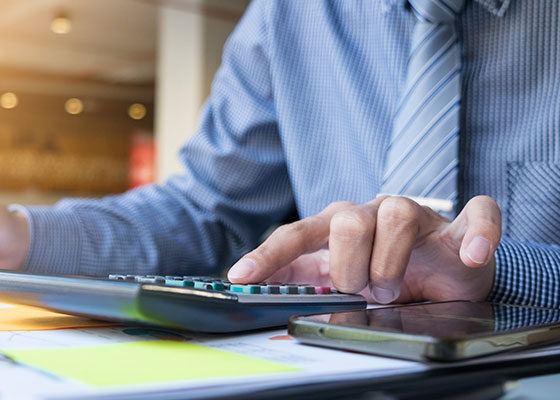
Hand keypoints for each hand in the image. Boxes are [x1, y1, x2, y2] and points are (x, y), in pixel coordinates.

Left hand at [227, 196, 500, 303]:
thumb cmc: (389, 276)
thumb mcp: (344, 283)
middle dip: (349, 267)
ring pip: (395, 215)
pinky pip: (475, 213)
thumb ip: (311, 284)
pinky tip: (468, 254)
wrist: (445, 275)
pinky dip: (475, 234)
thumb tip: (274, 300)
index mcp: (336, 226)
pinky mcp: (459, 224)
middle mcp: (370, 213)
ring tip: (392, 290)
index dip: (268, 255)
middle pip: (344, 222)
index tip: (240, 276)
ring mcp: (415, 214)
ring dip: (391, 264)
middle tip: (362, 292)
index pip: (296, 234)